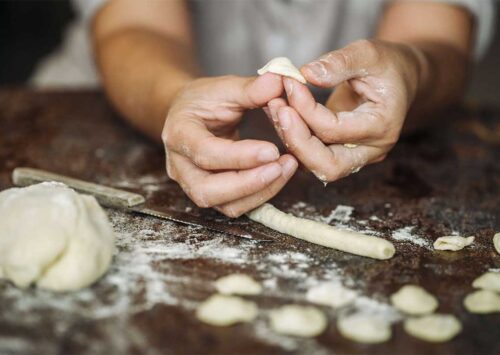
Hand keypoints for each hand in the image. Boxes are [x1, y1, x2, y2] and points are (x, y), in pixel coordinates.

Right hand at [162, 74, 298, 216]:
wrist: (191, 116)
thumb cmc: (205, 101)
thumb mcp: (224, 87)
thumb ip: (250, 88)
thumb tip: (279, 81)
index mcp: (179, 134)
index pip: (205, 153)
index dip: (239, 156)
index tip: (272, 150)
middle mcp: (180, 166)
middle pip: (208, 190)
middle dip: (249, 183)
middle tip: (281, 166)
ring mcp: (194, 184)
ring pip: (224, 205)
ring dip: (259, 192)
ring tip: (287, 168)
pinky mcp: (212, 194)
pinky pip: (236, 206)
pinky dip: (261, 195)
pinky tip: (280, 175)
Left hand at [267, 39, 422, 181]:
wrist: (398, 79)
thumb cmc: (386, 65)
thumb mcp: (368, 53)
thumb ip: (339, 63)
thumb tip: (306, 74)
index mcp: (382, 126)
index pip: (334, 130)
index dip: (306, 109)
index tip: (289, 82)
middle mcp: (370, 150)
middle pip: (327, 166)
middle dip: (296, 140)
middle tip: (276, 108)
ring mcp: (355, 156)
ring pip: (315, 166)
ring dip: (290, 139)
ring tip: (273, 107)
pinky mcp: (339, 153)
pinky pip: (311, 156)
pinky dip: (292, 137)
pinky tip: (279, 112)